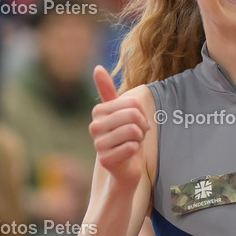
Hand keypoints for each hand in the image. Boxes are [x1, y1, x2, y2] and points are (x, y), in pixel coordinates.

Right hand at [88, 67, 148, 185]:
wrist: (125, 168)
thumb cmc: (126, 138)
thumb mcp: (120, 112)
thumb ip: (108, 91)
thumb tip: (97, 67)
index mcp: (98, 112)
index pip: (132, 103)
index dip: (141, 114)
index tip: (137, 123)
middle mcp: (94, 126)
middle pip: (133, 115)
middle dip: (142, 126)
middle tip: (137, 135)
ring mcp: (98, 144)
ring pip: (133, 131)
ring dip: (139, 139)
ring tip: (132, 144)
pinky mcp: (105, 160)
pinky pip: (131, 147)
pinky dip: (136, 150)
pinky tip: (129, 155)